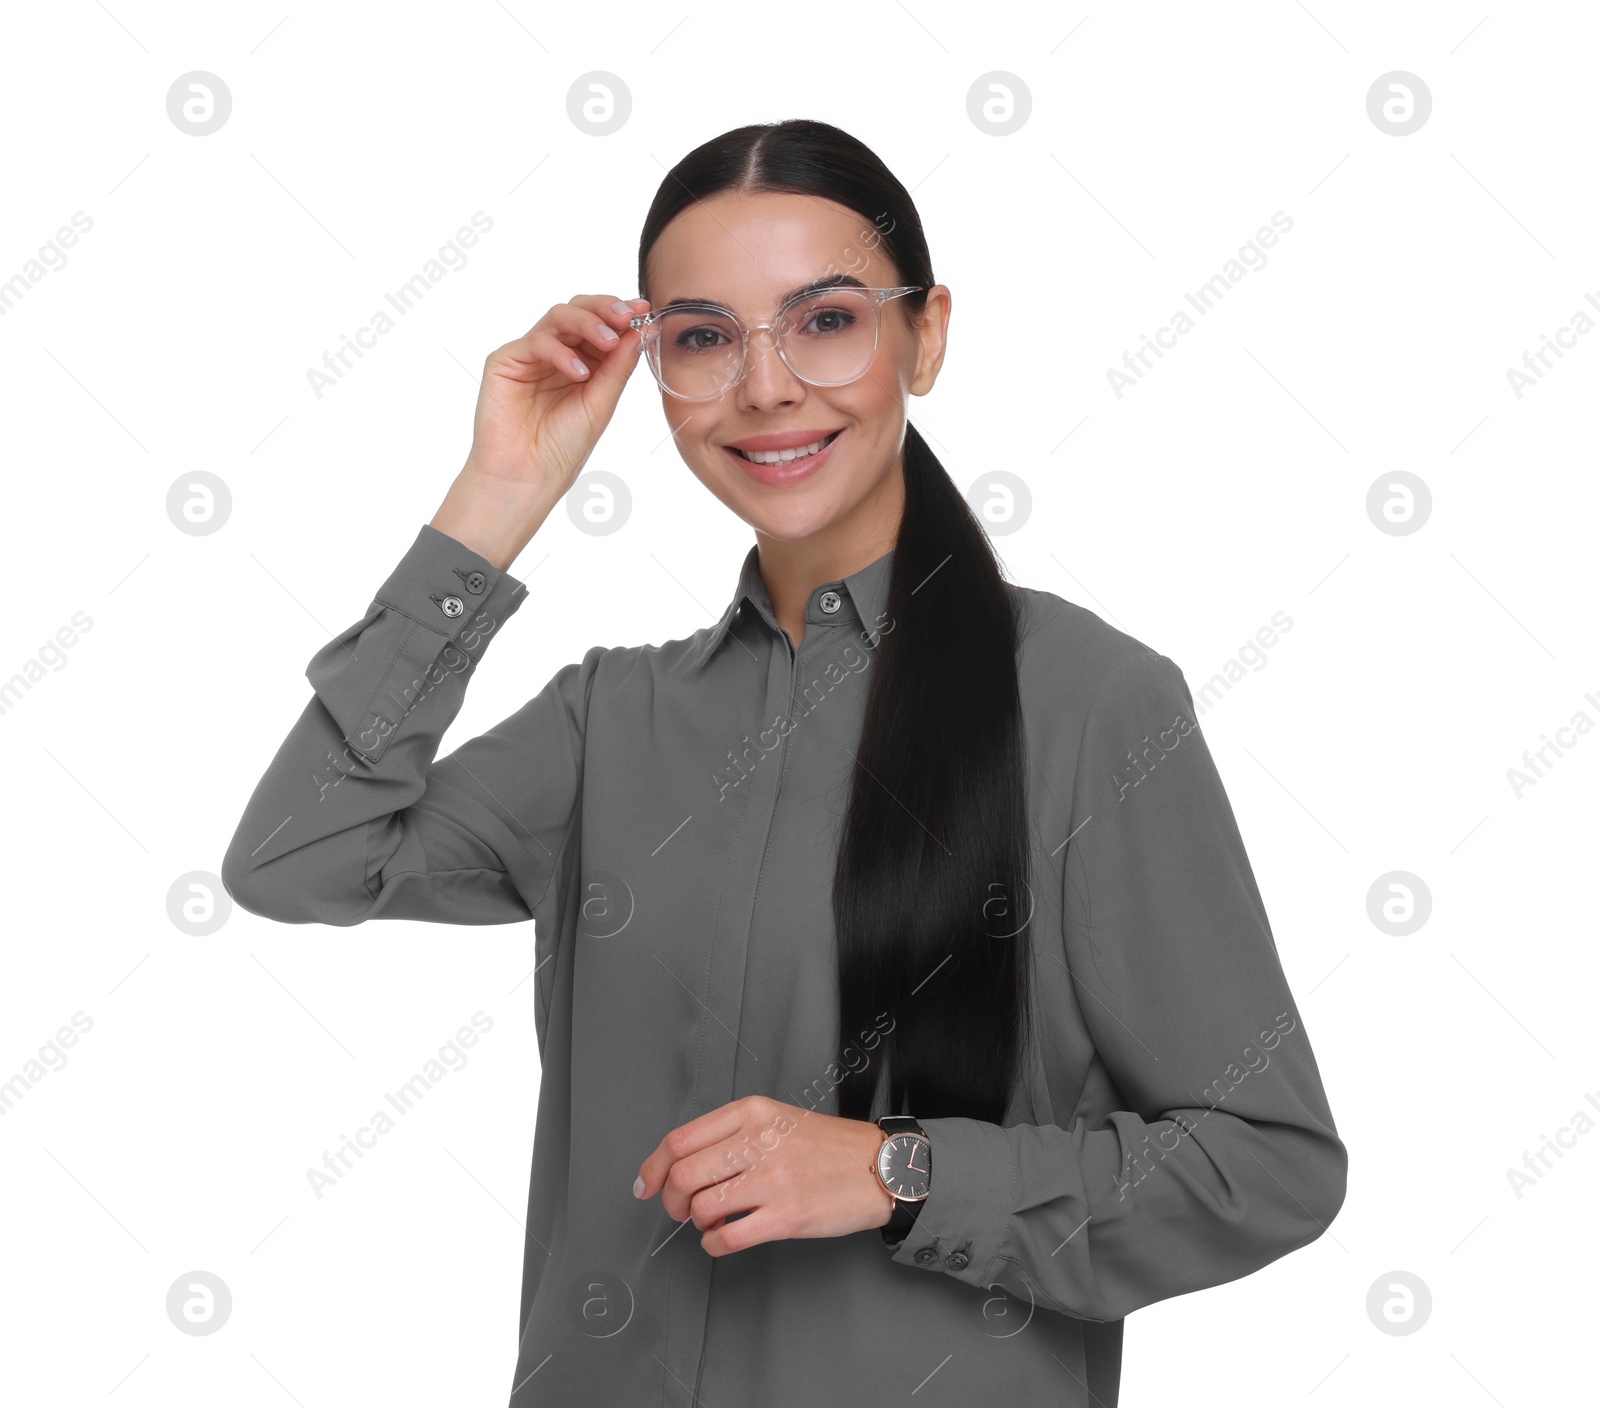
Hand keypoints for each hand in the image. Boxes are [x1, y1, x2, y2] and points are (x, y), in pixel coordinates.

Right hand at [461, 293, 649, 498]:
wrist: (528, 477)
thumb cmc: (563, 448)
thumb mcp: (601, 402)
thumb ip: (619, 366)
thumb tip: (643, 329)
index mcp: (582, 363)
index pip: (601, 325)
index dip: (622, 314)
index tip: (645, 310)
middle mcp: (556, 354)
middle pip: (579, 311)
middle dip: (605, 309)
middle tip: (626, 316)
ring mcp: (530, 356)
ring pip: (558, 317)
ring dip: (587, 323)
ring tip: (608, 341)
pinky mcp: (505, 361)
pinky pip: (536, 341)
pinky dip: (561, 352)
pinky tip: (579, 373)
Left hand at [634, 1096, 893, 1256]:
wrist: (878, 1166)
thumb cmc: (826, 1145)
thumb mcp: (776, 1118)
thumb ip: (731, 1132)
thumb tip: (679, 1162)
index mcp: (752, 1112)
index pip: (681, 1139)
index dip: (653, 1168)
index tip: (645, 1185)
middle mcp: (759, 1140)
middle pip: (684, 1174)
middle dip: (671, 1200)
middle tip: (677, 1209)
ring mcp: (773, 1179)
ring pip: (702, 1206)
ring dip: (696, 1222)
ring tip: (709, 1221)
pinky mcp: (787, 1215)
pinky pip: (728, 1237)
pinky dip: (713, 1244)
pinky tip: (721, 1238)